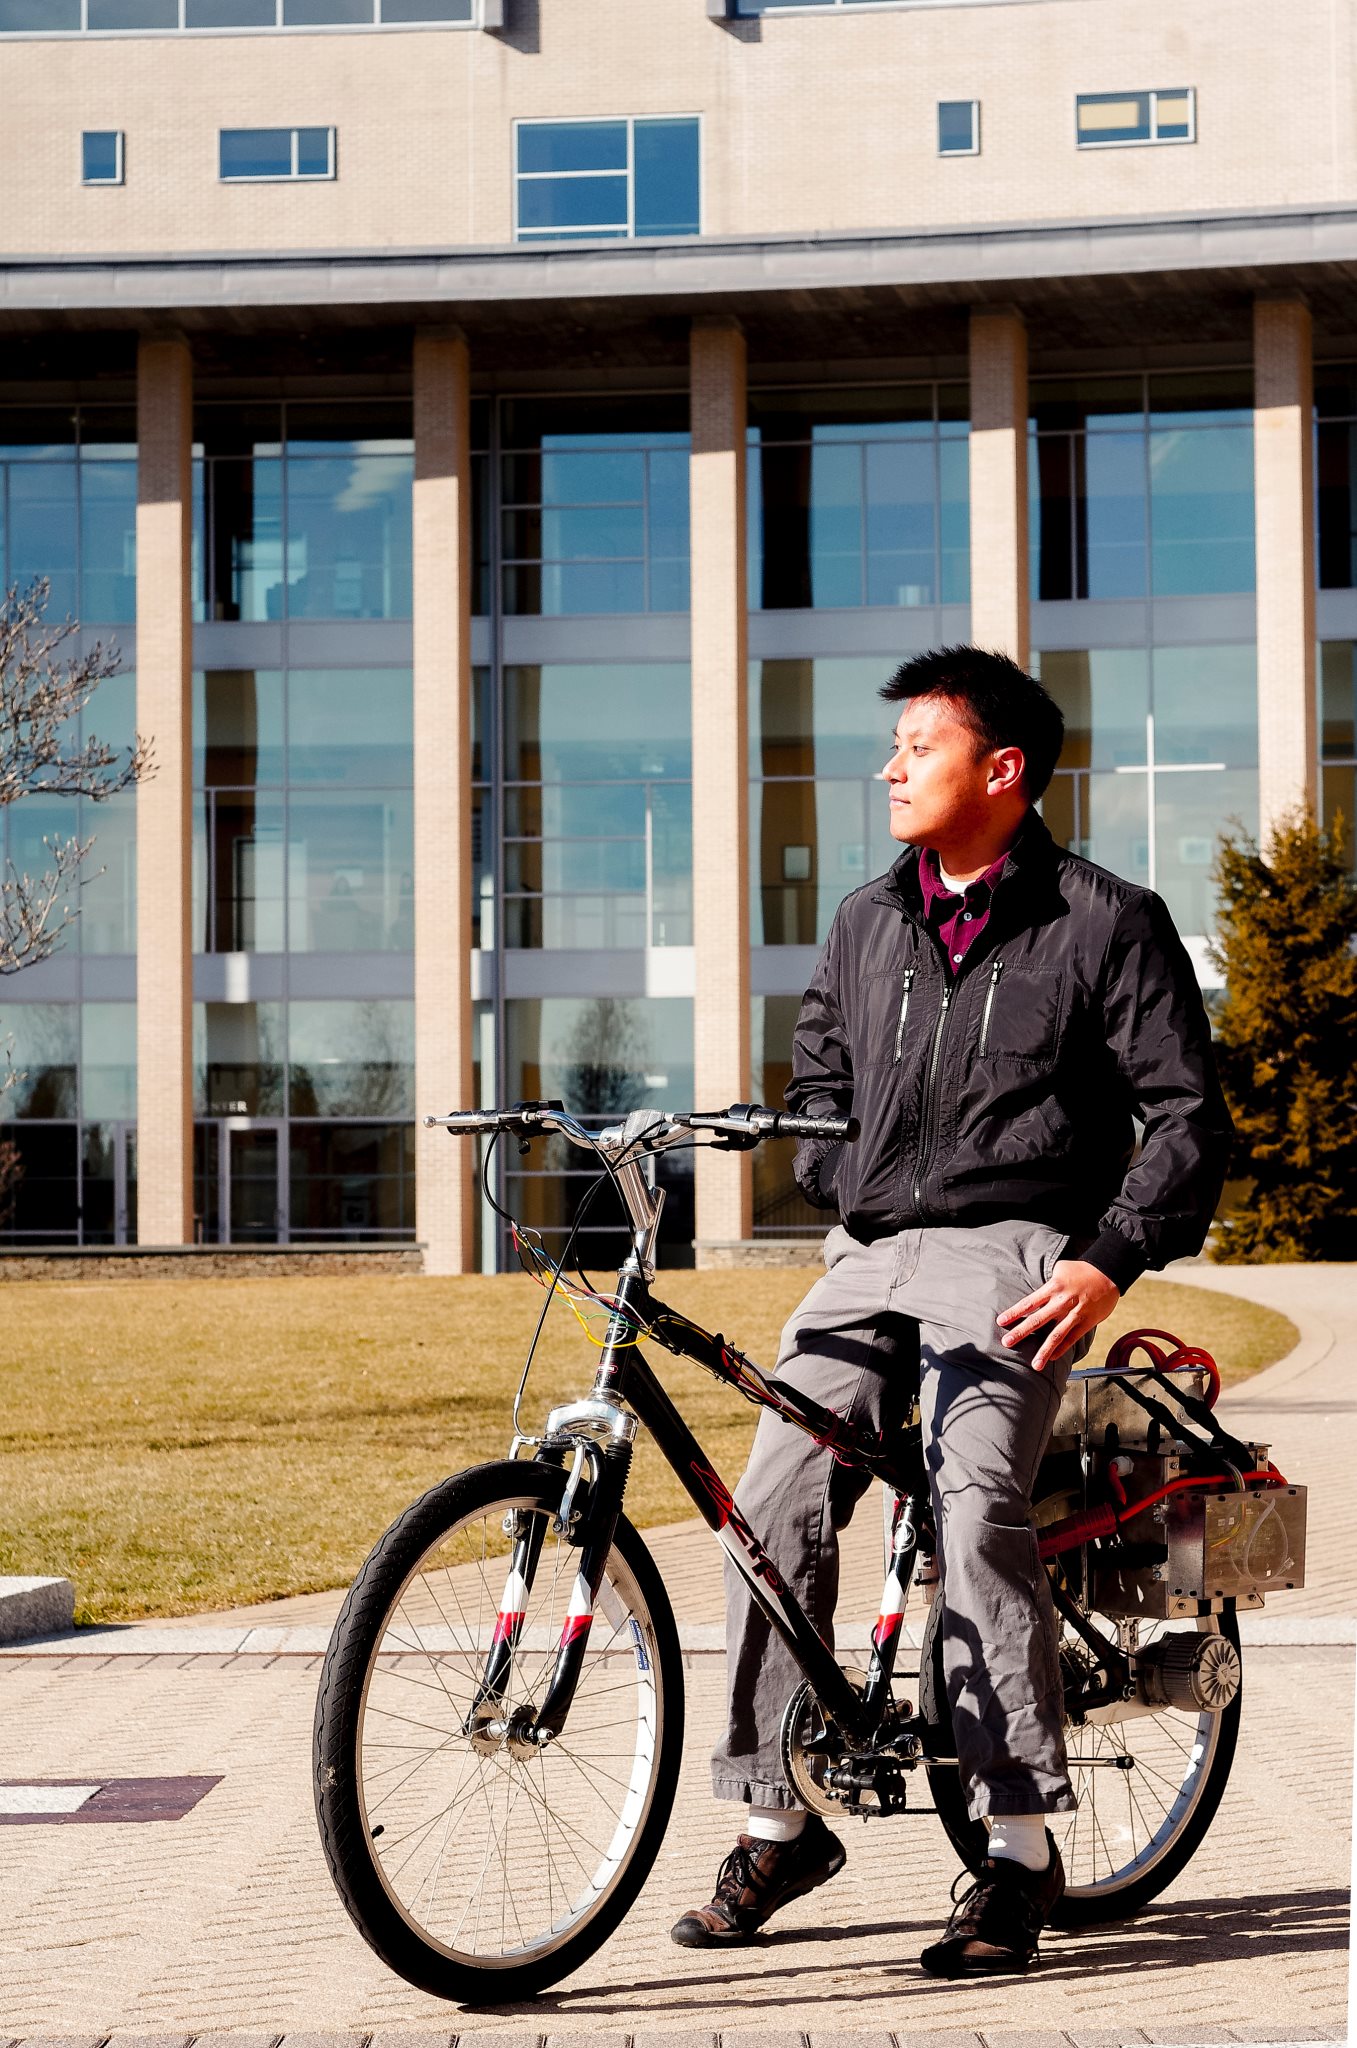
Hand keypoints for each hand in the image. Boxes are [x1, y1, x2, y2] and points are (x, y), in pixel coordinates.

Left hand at [996, 1259, 1120, 1372]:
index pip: (1029, 1302)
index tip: (1001, 1321)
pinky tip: (1052, 1358)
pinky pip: (1073, 1338)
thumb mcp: (1060, 1270)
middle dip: (1021, 1332)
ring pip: (1057, 1335)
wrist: (1108, 1272)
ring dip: (1044, 1350)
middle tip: (1006, 1343)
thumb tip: (1036, 1295)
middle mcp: (1062, 1302)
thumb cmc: (1081, 1270)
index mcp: (1053, 1288)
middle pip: (1038, 1320)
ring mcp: (1075, 1313)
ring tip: (1034, 1364)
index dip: (1014, 1312)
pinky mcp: (1087, 1321)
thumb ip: (1048, 1284)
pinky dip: (1062, 1349)